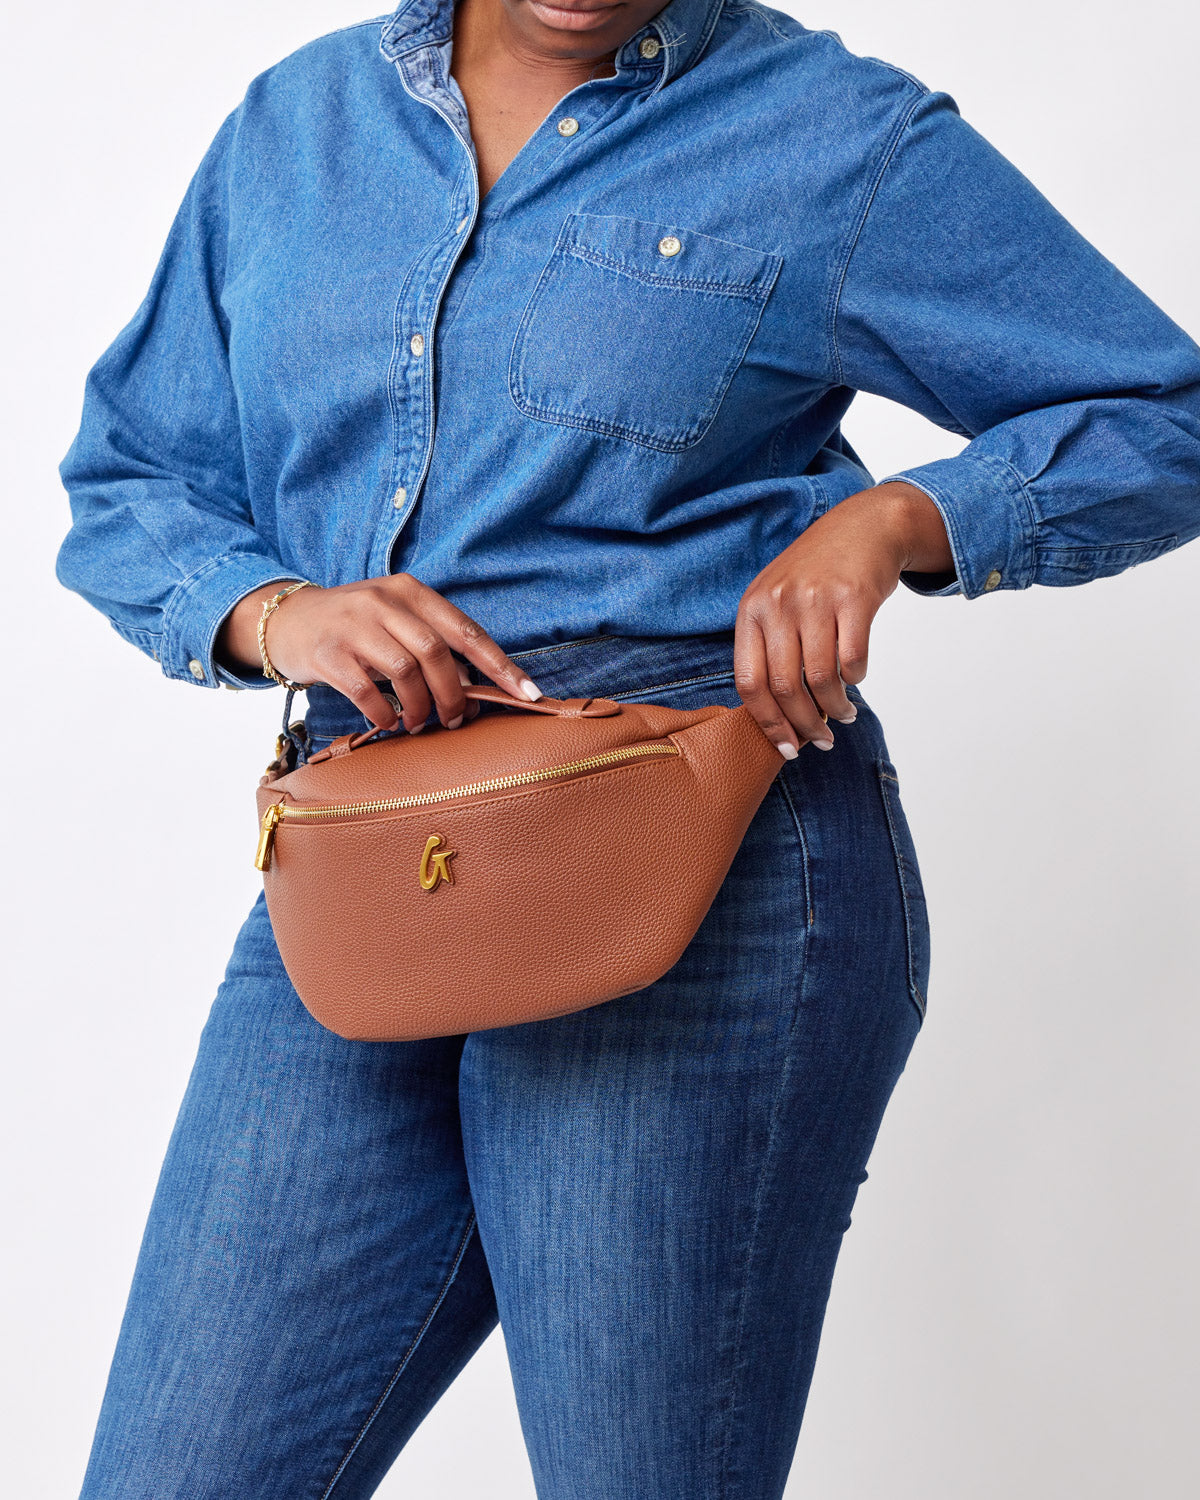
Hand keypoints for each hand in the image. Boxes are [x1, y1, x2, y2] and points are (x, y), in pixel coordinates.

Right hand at [215, 573, 542, 732]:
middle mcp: (384, 602)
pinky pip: (366, 691)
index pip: (466, 630)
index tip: (528, 694)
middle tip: (454, 720)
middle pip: (436, 653)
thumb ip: (433, 643)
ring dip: (419, 706)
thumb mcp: (396, 620)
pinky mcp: (327, 653)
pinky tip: (388, 721)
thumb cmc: (355, 627)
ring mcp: (354, 626)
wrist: (287, 620)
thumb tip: (474, 685)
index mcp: (411, 592)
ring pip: (404, 671)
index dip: (500, 665)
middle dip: (453, 694)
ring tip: (419, 724)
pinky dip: (384, 713)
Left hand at [734, 480, 953, 756]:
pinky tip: (857, 680)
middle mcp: (778, 604)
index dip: (767, 723)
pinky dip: (856, 679)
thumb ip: (769, 646)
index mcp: (752, 610)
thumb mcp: (776, 598)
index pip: (749, 682)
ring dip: (835, 708)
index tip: (786, 747)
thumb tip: (777, 714)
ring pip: (820, 678)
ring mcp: (815, 599)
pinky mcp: (853, 597)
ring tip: (844, 715)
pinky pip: (853, 659)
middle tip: (821, 740)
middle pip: (784, 687)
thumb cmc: (817, 573)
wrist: (864, 526)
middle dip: (804, 725)